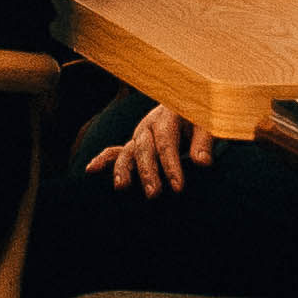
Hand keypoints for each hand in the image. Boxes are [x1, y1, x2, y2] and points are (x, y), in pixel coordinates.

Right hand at [92, 102, 207, 195]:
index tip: (178, 187)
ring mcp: (139, 135)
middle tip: (153, 194)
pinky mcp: (133, 144)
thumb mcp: (207, 124)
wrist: (188, 103)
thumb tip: (202, 163)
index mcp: (167, 117)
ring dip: (124, 170)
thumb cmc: (200, 118)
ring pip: (127, 152)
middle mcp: (149, 125)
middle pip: (145, 149)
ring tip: (122, 187)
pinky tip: (90, 170)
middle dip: (148, 172)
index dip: (171, 165)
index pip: (167, 143)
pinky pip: (114, 151)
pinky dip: (102, 160)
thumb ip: (204, 142)